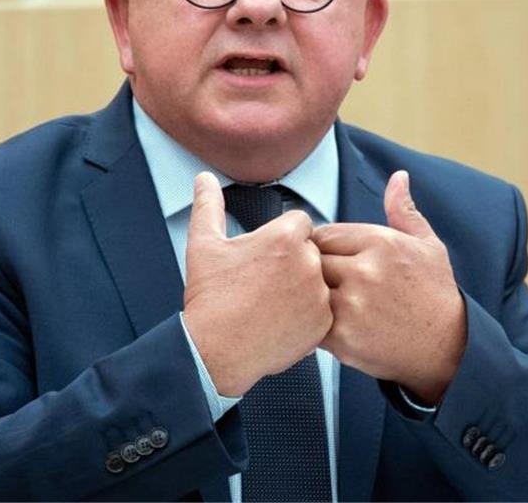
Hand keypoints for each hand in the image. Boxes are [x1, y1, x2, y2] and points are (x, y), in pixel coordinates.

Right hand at [182, 172, 332, 396]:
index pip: (300, 223)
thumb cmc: (209, 296)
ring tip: (271, 304)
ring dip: (302, 288)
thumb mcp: (204, 244)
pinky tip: (281, 321)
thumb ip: (209, 205)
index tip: (266, 256)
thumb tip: (204, 178)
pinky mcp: (323, 323)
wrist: (214, 350)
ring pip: (318, 281)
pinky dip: (307, 315)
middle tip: (265, 283)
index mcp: (286, 237)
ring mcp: (319, 295)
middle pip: (311, 252)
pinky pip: (322, 311)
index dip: (282, 237)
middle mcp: (309, 262)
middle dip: (293, 263)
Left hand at [312, 170, 465, 404]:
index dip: (321, 247)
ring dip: (308, 296)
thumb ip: (404, 210)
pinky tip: (325, 324)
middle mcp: (364, 270)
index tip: (330, 261)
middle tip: (323, 283)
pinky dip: (311, 323)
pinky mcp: (342, 337)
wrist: (447, 350)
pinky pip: (309, 321)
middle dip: (311, 270)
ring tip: (319, 302)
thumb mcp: (427, 246)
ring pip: (307, 289)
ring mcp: (351, 304)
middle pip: (310, 259)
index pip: (322, 233)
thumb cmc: (436, 294)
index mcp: (380, 242)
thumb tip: (398, 176)